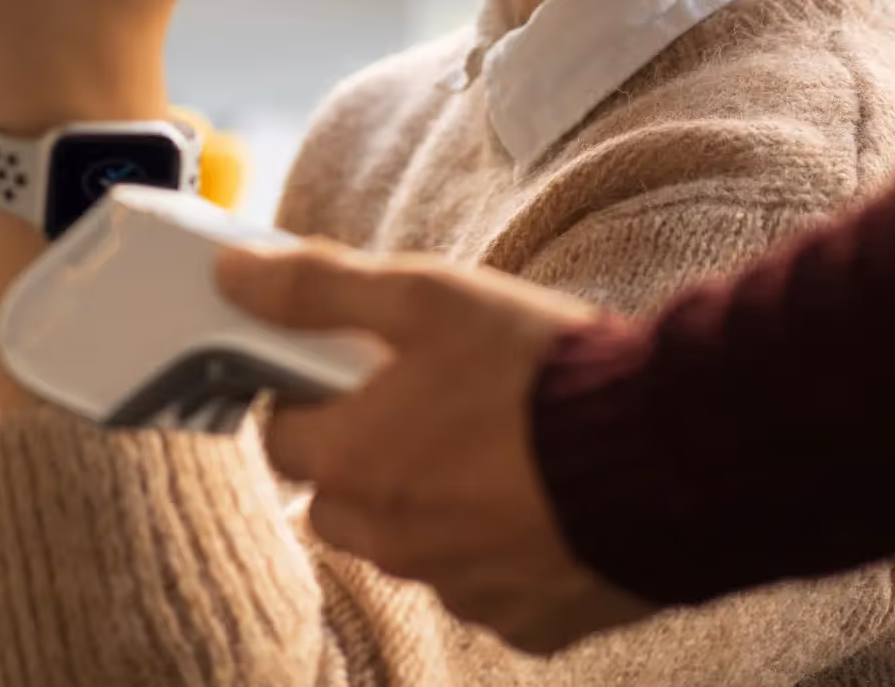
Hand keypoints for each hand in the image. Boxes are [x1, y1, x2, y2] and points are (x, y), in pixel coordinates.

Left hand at [215, 241, 655, 653]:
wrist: (662, 452)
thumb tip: (233, 275)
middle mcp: (391, 539)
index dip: (312, 390)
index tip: (356, 364)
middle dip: (366, 451)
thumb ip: (319, 287)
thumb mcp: (425, 296)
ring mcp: (458, 587)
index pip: (282, 434)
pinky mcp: (522, 619)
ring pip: (411, 541)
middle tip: (431, 398)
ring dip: (431, 498)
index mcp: (354, 461)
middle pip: (340, 498)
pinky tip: (542, 491)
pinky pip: (485, 581)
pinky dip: (499, 541)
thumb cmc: (539, 369)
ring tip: (500, 437)